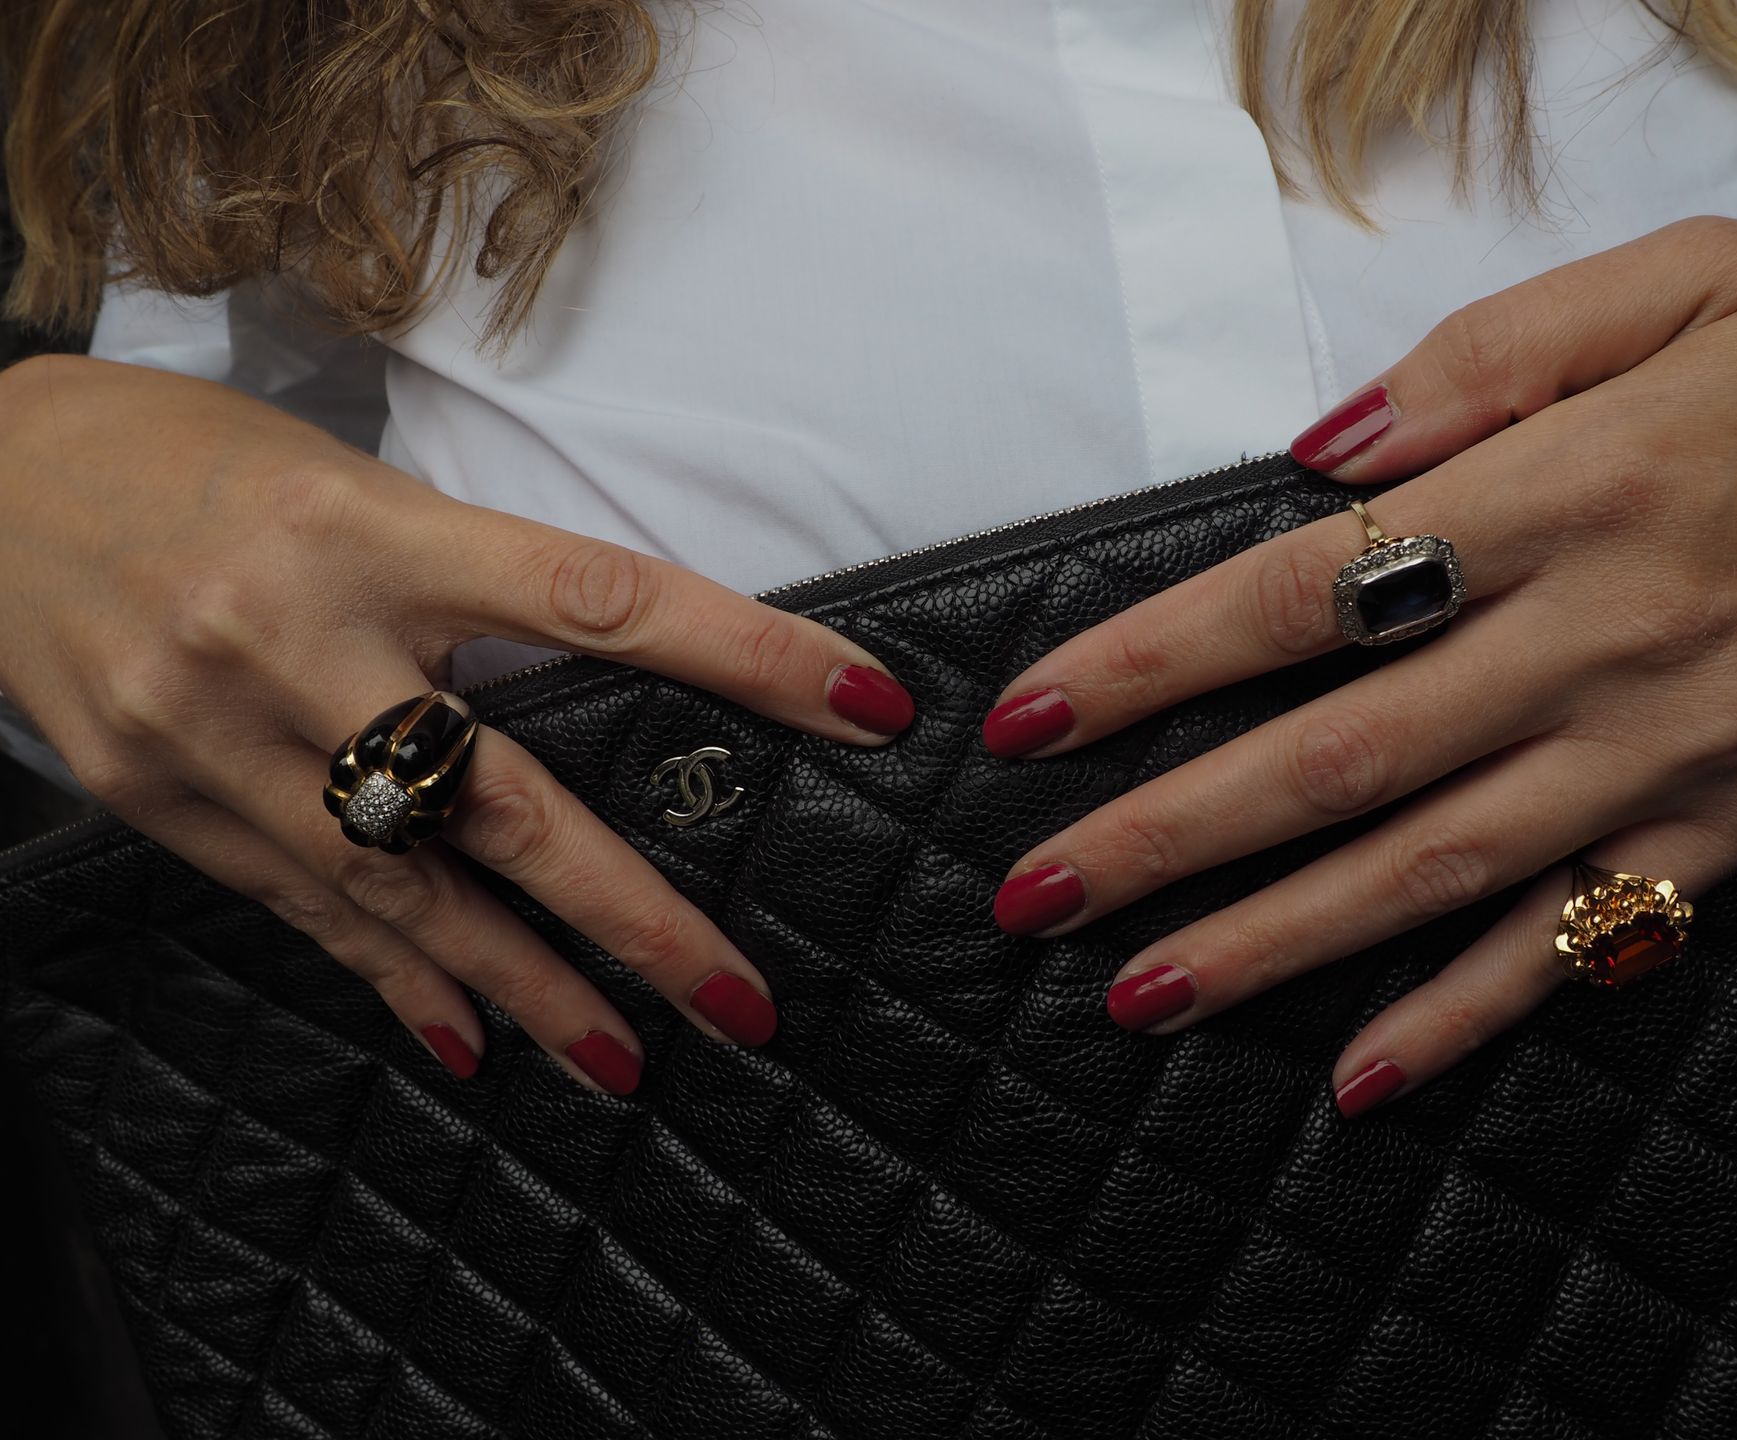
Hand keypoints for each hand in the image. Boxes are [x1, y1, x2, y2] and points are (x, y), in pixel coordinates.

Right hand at [0, 355, 916, 1091]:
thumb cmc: (208, 463)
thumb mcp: (363, 485)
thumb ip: (480, 584)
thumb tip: (623, 685)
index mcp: (379, 528)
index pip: (603, 599)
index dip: (747, 657)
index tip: (864, 707)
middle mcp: (295, 634)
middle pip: (502, 801)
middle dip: (633, 916)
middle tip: (738, 1000)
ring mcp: (212, 732)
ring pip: (403, 888)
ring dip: (521, 986)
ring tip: (621, 1061)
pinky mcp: (154, 800)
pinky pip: (303, 910)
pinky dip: (394, 977)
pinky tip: (466, 1041)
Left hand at [980, 217, 1736, 1115]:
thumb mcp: (1685, 279)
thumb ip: (1489, 354)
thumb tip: (1320, 453)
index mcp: (1569, 489)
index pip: (1305, 592)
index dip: (1153, 661)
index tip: (1032, 718)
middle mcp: (1603, 637)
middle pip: (1340, 757)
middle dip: (1170, 835)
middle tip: (1035, 898)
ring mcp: (1669, 750)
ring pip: (1435, 870)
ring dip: (1275, 941)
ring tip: (1139, 994)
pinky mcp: (1733, 824)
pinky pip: (1583, 937)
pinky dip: (1470, 1014)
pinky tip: (1360, 1075)